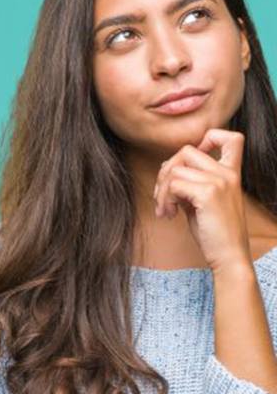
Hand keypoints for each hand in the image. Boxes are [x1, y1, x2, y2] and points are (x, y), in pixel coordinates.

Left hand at [153, 129, 252, 272]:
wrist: (229, 256)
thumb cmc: (213, 232)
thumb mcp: (202, 201)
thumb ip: (191, 183)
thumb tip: (166, 170)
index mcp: (231, 173)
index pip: (230, 137)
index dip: (207, 139)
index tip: (190, 164)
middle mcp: (227, 173)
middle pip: (186, 150)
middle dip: (166, 171)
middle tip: (163, 197)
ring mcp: (218, 181)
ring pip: (174, 169)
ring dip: (161, 190)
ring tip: (165, 210)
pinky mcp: (208, 193)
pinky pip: (173, 185)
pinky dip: (164, 200)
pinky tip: (169, 215)